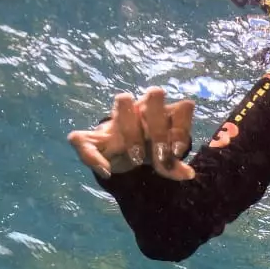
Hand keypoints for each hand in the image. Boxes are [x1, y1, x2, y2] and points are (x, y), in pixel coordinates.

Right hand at [68, 88, 196, 181]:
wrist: (120, 158)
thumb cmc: (148, 151)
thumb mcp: (162, 162)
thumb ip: (174, 167)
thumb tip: (188, 174)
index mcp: (164, 114)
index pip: (181, 107)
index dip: (181, 128)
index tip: (177, 153)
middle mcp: (141, 108)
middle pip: (155, 94)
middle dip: (159, 127)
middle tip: (158, 156)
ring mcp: (116, 117)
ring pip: (124, 99)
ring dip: (133, 130)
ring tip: (137, 159)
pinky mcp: (90, 136)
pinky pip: (81, 138)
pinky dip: (93, 156)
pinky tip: (106, 170)